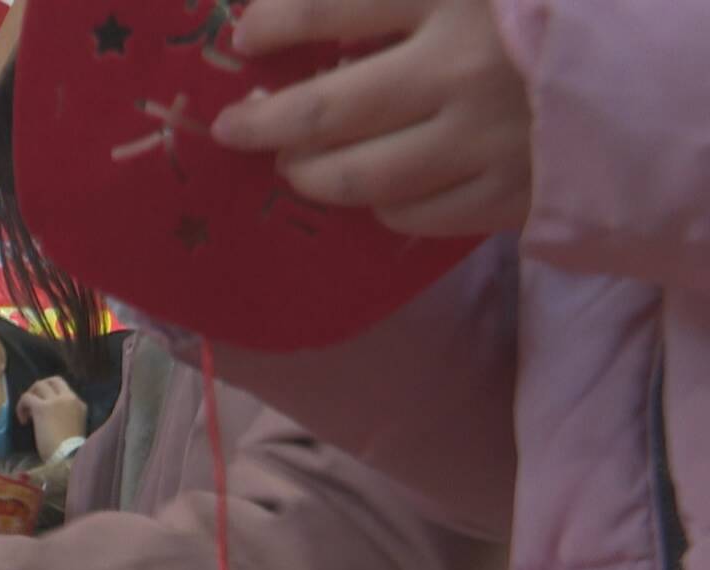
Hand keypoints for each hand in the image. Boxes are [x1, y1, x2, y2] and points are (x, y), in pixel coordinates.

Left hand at [16, 376, 88, 458]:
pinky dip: (21, 406)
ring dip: (30, 396)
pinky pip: (27, 397)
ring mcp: (55, 401)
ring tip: (26, 413)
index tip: (46, 412)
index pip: (65, 391)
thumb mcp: (74, 428)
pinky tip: (23, 421)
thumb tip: (50, 419)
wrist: (68, 457)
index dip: (53, 397)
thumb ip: (66, 418)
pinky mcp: (41, 407)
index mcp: (79, 405)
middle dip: (41, 388)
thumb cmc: (72, 451)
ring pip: (39, 385)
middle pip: (53, 380)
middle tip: (33, 402)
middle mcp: (69, 398)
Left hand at [211, 0, 532, 236]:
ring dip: (308, 174)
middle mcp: (460, 70)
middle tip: (235, 126)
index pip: (330, 7)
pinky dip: (379, 205)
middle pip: (324, 110)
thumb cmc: (562, 13)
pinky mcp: (505, 196)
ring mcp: (483, 141)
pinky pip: (411, 216)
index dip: (273, 24)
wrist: (668, 78)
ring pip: (357, 176)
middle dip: (261, 122)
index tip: (246, 38)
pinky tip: (374, 188)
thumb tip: (313, 10)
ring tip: (290, 164)